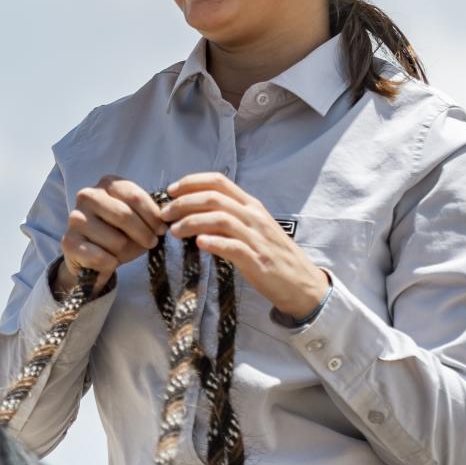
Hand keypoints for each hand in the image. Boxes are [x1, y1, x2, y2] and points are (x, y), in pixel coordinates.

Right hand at [57, 175, 166, 298]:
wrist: (92, 258)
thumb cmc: (119, 234)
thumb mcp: (137, 219)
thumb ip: (150, 214)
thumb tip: (167, 219)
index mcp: (106, 183)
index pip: (135, 197)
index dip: (153, 216)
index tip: (162, 230)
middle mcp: (87, 195)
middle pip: (124, 216)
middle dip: (144, 234)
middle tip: (151, 243)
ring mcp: (75, 218)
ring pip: (116, 240)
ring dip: (126, 252)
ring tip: (124, 253)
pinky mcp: (69, 242)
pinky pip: (101, 257)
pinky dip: (111, 264)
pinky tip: (109, 262)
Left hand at [160, 172, 332, 318]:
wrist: (301, 283)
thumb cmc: (271, 255)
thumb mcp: (252, 229)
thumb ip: (228, 218)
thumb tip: (195, 213)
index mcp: (251, 205)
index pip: (218, 181)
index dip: (191, 182)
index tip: (170, 191)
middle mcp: (253, 216)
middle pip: (214, 198)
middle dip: (183, 203)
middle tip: (164, 214)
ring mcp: (256, 238)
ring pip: (220, 218)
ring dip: (192, 222)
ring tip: (173, 230)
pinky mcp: (257, 260)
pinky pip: (233, 247)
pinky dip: (214, 243)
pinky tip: (198, 244)